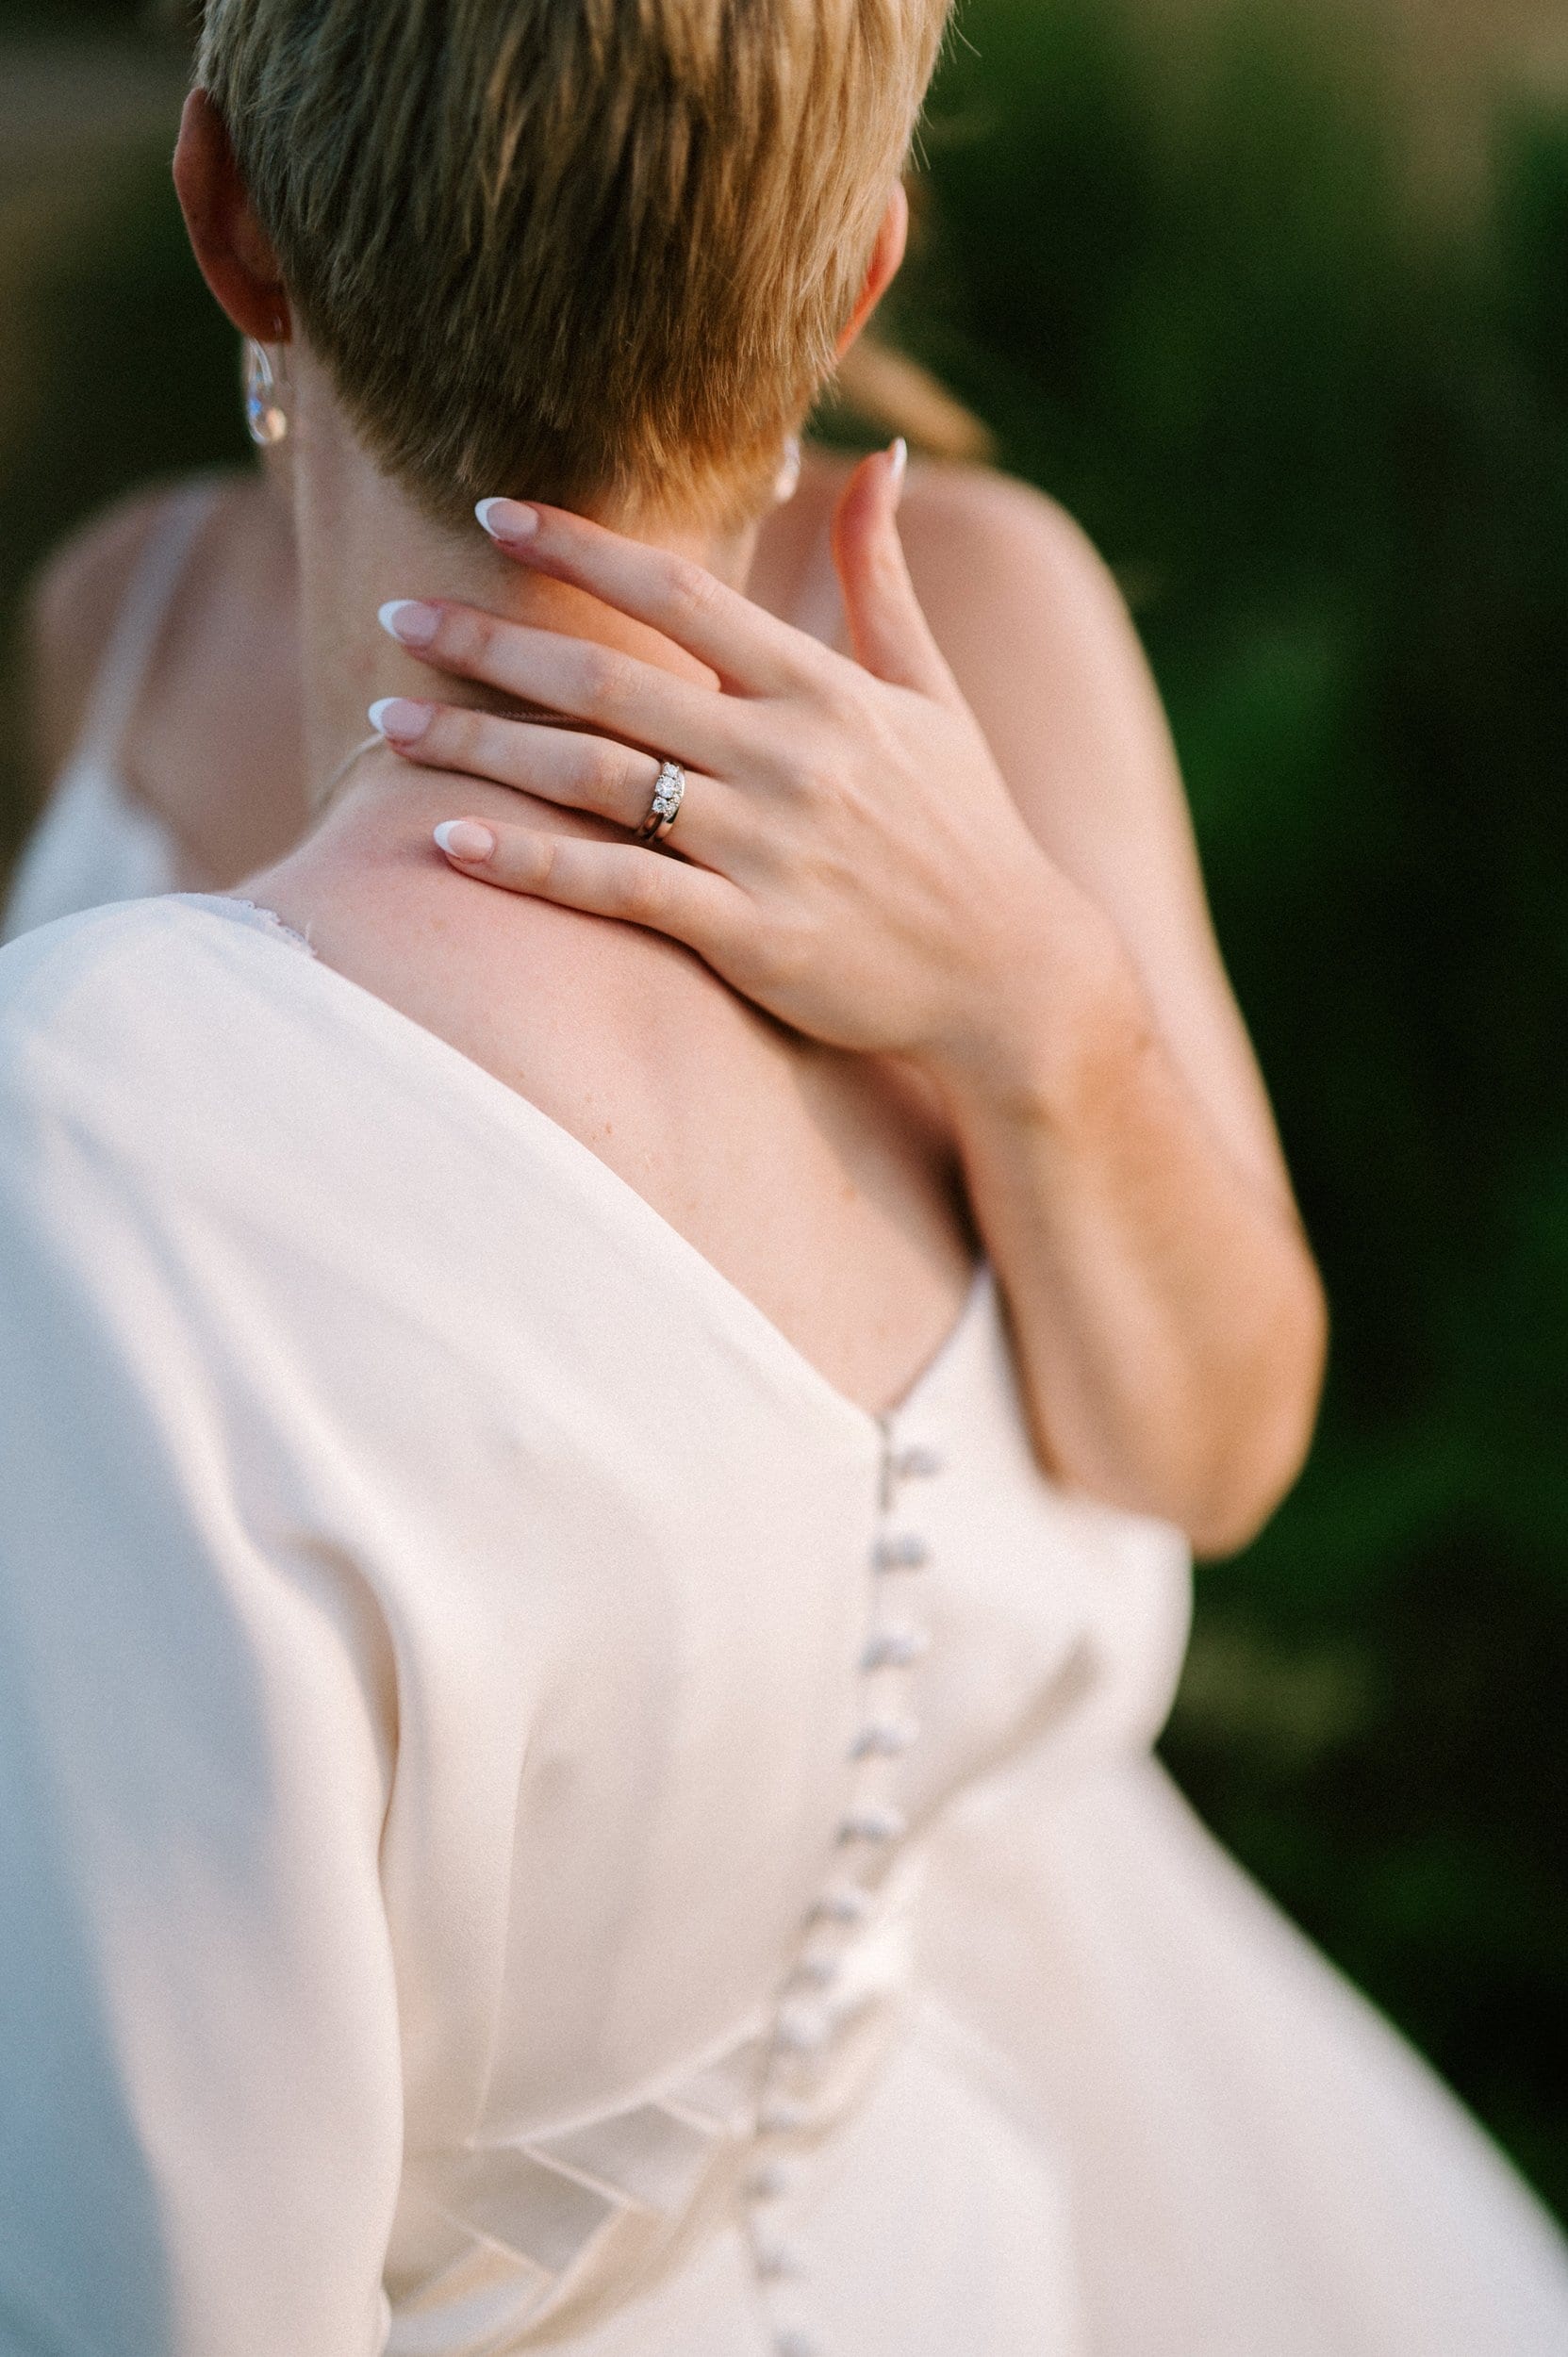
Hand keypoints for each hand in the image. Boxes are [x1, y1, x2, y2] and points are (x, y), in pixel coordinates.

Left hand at [374, 448, 1096, 1081]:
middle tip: (396, 617)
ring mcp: (765, 848)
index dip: (580, 547)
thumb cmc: (965, 827)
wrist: (1012, 972)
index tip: (490, 512)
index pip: (679, 592)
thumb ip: (880, 579)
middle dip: (491, 644)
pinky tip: (451, 838)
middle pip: (610, 681)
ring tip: (386, 725)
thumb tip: (886, 459)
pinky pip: (618, 891)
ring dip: (481, 747)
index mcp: (821, 686)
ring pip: (596, 780)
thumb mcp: (933, 693)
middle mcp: (786, 756)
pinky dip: (531, 865)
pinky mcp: (751, 936)